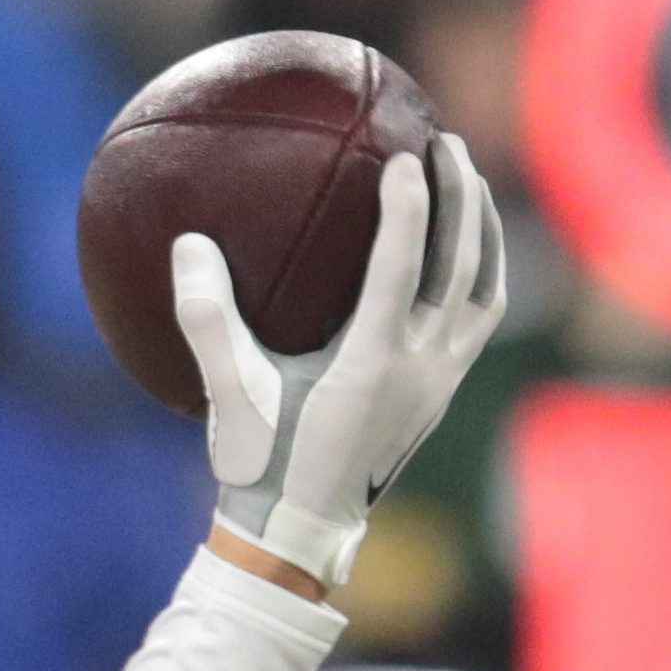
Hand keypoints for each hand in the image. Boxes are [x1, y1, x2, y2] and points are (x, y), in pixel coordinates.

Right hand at [176, 133, 504, 590]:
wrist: (300, 528)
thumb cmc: (259, 460)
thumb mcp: (228, 392)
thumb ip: (207, 318)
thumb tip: (187, 244)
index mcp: (369, 366)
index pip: (400, 270)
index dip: (409, 209)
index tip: (406, 155)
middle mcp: (418, 369)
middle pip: (458, 266)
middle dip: (461, 197)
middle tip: (446, 143)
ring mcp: (440, 381)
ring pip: (483, 287)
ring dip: (481, 229)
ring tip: (467, 181)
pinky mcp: (444, 389)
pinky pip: (480, 316)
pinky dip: (480, 270)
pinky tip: (465, 247)